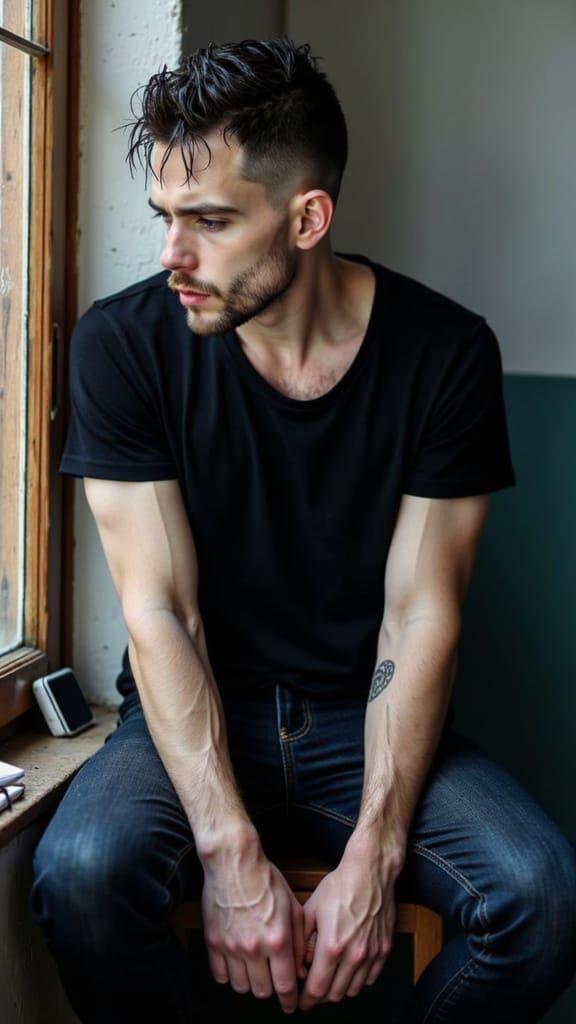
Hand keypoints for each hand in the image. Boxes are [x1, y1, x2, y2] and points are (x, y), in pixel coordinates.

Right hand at [201, 852, 306, 1013]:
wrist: (234, 863)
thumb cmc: (266, 880)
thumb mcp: (292, 907)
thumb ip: (299, 942)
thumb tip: (301, 970)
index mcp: (277, 940)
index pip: (285, 985)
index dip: (290, 1000)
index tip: (292, 1004)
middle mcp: (254, 948)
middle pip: (263, 991)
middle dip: (272, 990)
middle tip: (274, 981)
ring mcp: (231, 947)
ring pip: (241, 987)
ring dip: (250, 984)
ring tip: (255, 972)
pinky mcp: (213, 942)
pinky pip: (220, 975)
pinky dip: (229, 976)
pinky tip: (236, 965)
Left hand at [298, 840, 399, 1010]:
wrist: (370, 871)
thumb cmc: (340, 886)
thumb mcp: (311, 909)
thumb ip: (301, 941)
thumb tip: (297, 965)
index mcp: (332, 946)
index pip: (316, 989)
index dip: (305, 1000)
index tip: (299, 1001)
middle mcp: (353, 955)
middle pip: (334, 994)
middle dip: (320, 996)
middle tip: (311, 989)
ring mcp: (371, 953)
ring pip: (353, 989)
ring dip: (339, 989)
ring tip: (330, 978)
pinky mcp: (384, 949)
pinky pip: (370, 978)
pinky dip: (358, 979)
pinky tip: (349, 968)